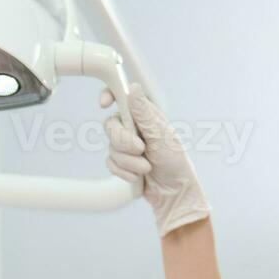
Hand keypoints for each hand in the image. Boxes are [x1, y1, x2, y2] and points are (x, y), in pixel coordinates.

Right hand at [102, 86, 210, 235]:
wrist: (173, 190)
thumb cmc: (174, 159)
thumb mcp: (161, 133)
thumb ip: (143, 112)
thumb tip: (133, 89)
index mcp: (143, 114)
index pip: (120, 96)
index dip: (108, 95)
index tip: (104, 104)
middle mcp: (132, 126)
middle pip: (110, 126)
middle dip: (124, 141)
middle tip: (141, 149)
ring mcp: (125, 145)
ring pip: (111, 148)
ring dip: (129, 161)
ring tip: (146, 167)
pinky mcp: (121, 161)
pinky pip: (110, 164)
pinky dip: (124, 172)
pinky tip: (138, 175)